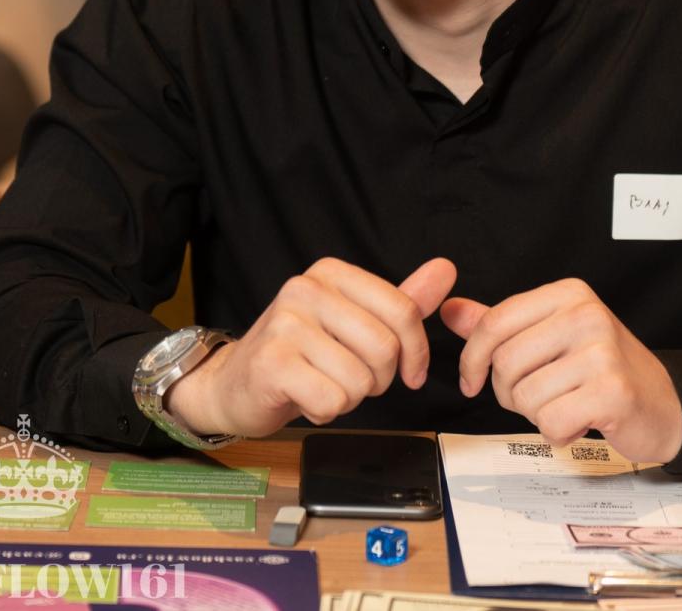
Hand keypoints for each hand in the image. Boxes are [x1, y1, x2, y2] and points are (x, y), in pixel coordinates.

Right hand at [165, 257, 456, 438]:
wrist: (235, 384)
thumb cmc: (301, 354)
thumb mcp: (353, 322)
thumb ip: (401, 300)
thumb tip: (446, 269)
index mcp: (330, 273)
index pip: (403, 310)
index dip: (416, 353)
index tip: (408, 372)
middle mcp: (305, 289)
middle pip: (385, 348)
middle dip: (378, 380)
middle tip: (350, 378)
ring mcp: (285, 324)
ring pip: (360, 380)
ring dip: (350, 398)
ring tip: (323, 385)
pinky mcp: (272, 362)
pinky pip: (333, 401)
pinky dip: (325, 411)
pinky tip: (305, 398)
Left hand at [443, 278, 681, 462]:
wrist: (664, 405)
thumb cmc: (602, 371)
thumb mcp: (549, 336)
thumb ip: (498, 324)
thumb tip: (450, 310)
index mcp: (567, 295)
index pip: (494, 324)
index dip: (473, 359)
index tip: (472, 381)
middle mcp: (586, 315)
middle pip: (505, 363)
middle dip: (509, 393)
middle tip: (539, 397)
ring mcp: (602, 352)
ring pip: (525, 396)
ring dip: (537, 414)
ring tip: (566, 405)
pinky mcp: (612, 391)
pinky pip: (550, 420)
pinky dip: (558, 432)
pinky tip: (580, 422)